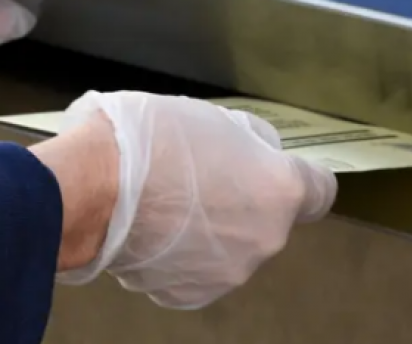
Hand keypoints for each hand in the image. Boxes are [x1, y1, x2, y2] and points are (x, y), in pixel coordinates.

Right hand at [48, 91, 336, 308]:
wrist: (91, 187)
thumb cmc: (148, 142)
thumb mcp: (214, 117)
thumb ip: (249, 142)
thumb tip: (256, 152)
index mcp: (279, 191)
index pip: (320, 192)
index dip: (300, 179)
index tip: (279, 174)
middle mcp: (263, 239)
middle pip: (267, 220)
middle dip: (243, 202)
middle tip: (201, 176)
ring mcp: (227, 273)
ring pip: (231, 248)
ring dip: (210, 230)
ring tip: (167, 201)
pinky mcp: (188, 294)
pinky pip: (196, 271)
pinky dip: (180, 255)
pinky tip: (152, 227)